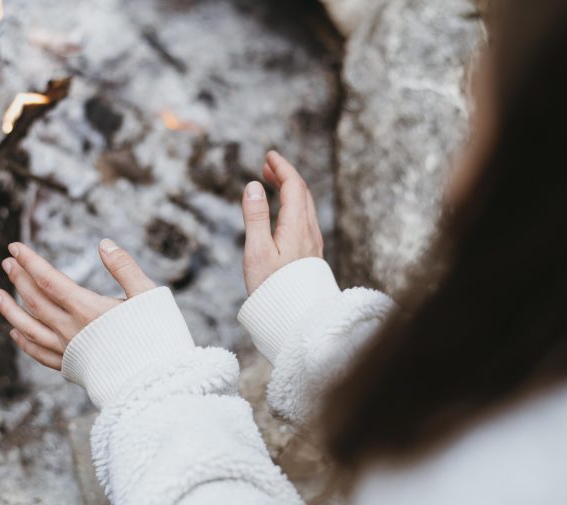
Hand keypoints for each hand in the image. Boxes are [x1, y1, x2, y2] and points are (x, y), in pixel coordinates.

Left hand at [0, 239, 156, 369]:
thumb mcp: (148, 294)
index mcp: (88, 309)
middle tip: (7, 262)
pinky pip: (39, 354)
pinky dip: (24, 342)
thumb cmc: (157, 336)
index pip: (49, 280)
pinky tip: (15, 333)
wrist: (157, 383)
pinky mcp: (73, 369)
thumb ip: (124, 267)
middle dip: (19, 279)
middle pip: (36, 300)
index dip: (30, 261)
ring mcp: (69, 351)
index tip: (15, 247)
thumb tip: (104, 243)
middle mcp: (71, 330)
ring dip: (10, 310)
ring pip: (29, 328)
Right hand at [241, 151, 323, 294]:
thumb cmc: (271, 288)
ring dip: (290, 190)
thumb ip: (255, 217)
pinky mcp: (310, 254)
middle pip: (302, 193)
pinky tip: (282, 212)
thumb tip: (254, 185)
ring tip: (271, 183)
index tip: (269, 155)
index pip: (293, 186)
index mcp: (296, 227)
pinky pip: (305, 219)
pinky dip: (293, 205)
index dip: (282, 167)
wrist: (294, 318)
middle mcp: (309, 231)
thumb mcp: (256, 250)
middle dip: (285, 175)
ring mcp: (312, 243)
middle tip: (267, 166)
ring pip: (305, 206)